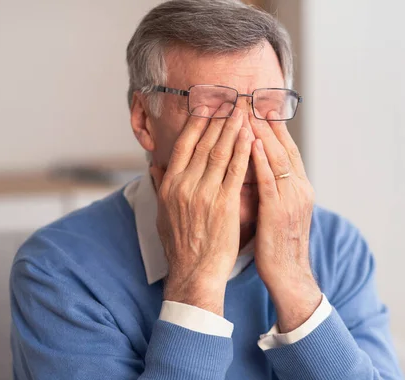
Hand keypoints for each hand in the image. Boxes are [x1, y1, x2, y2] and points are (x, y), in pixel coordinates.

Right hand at [152, 105, 250, 315]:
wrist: (194, 272)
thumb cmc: (180, 244)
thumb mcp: (162, 213)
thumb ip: (160, 185)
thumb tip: (155, 165)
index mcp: (169, 184)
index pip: (183, 144)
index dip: (196, 122)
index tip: (206, 105)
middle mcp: (184, 185)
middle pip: (203, 142)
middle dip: (218, 118)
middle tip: (230, 99)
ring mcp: (204, 193)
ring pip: (219, 152)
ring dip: (232, 128)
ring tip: (242, 110)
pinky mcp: (224, 204)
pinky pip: (234, 171)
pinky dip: (242, 151)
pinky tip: (249, 136)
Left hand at [249, 111, 321, 332]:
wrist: (290, 274)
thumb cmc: (279, 244)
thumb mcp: (282, 211)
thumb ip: (274, 188)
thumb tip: (261, 169)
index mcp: (300, 186)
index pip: (287, 148)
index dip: (275, 125)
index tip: (262, 103)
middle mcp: (299, 187)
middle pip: (284, 145)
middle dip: (268, 120)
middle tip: (254, 96)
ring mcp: (291, 197)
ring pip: (276, 157)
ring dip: (262, 132)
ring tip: (249, 109)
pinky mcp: (278, 210)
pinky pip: (268, 179)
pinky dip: (259, 158)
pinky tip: (249, 141)